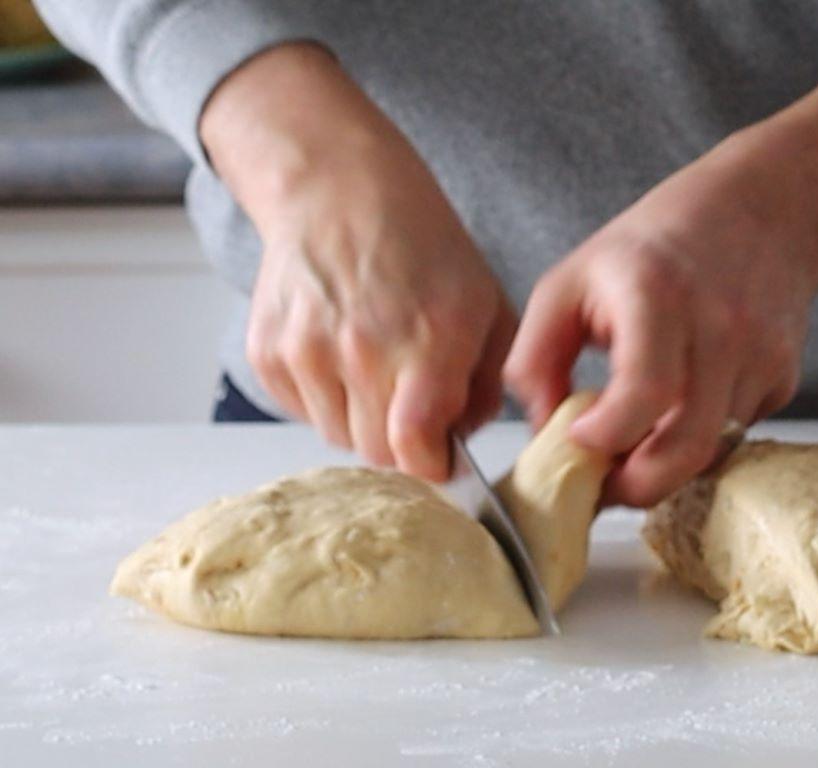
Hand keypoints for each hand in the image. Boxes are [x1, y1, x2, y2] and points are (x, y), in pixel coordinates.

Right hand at [201, 44, 511, 478]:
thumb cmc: (423, 244)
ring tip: (377, 367)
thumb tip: (460, 443)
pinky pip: (303, 412)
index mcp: (428, 337)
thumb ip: (487, 385)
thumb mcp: (487, 304)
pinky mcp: (267, 352)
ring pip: (339, 437)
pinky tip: (342, 352)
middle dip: (404, 443)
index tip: (441, 455)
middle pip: (378, 453)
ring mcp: (306, 351)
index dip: (433, 464)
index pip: (415, 447)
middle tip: (415, 404)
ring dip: (364, 420)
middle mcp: (362, 348)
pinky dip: (327, 399)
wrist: (337, 191)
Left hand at [505, 149, 811, 506]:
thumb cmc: (651, 248)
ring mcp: (761, 356)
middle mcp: (719, 328)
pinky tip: (684, 399)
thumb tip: (541, 431)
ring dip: (667, 460)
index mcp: (657, 296)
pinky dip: (703, 435)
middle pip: (686, 448)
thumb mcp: (570, 280)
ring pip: (710, 450)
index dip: (606, 436)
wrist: (757, 214)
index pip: (644, 393)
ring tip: (637, 433)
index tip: (578, 438)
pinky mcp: (784, 377)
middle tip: (603, 484)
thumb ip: (536, 356)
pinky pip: (736, 434)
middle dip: (636, 486)